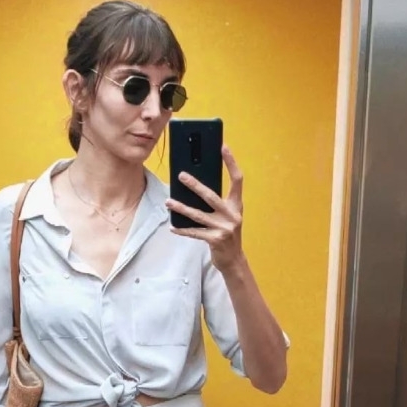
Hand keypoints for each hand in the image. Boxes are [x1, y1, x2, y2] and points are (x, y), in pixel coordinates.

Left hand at [166, 144, 243, 272]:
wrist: (233, 259)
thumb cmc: (227, 233)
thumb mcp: (227, 215)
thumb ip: (217, 202)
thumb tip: (195, 186)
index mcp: (237, 205)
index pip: (237, 179)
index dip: (231, 162)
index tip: (223, 146)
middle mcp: (232, 215)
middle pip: (211, 195)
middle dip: (195, 185)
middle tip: (180, 175)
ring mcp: (224, 228)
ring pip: (198, 215)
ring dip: (181, 208)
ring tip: (169, 202)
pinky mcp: (215, 240)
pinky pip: (195, 232)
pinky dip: (183, 230)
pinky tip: (172, 226)